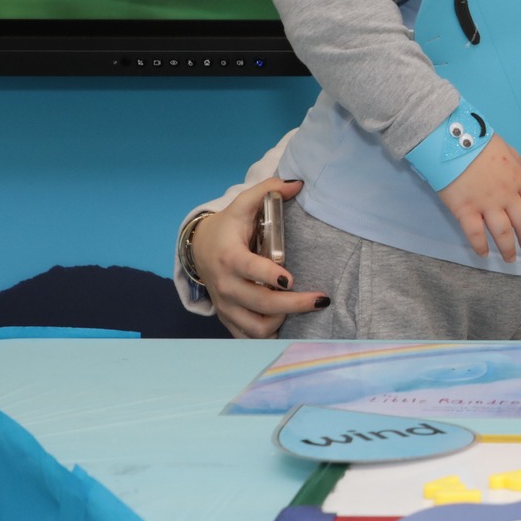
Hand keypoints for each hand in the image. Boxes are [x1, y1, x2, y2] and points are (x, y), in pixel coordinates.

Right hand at [192, 178, 326, 338]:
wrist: (199, 248)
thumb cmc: (228, 227)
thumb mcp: (243, 204)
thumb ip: (268, 190)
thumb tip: (297, 183)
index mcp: (230, 257)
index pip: (249, 270)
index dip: (269, 276)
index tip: (290, 279)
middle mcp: (226, 285)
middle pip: (261, 303)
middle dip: (294, 304)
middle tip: (320, 300)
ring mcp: (226, 305)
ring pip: (256, 327)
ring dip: (282, 321)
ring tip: (299, 307)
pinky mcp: (227, 318)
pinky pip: (247, 337)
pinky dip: (268, 336)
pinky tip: (286, 325)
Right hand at [437, 135, 520, 261]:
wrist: (450, 141)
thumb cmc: (477, 140)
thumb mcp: (505, 146)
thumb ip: (518, 162)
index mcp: (518, 177)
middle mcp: (506, 194)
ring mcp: (486, 204)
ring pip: (502, 232)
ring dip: (508, 248)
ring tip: (510, 258)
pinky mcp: (465, 210)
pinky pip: (475, 234)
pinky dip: (480, 247)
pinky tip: (484, 254)